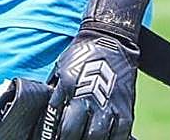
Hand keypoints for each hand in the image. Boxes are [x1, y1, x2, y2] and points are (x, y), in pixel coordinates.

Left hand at [37, 0, 147, 139]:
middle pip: (79, 135)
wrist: (108, 39)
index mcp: (69, 91)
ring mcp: (109, 106)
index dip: (56, 139)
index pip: (61, 127)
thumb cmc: (79, 56)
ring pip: (99, 137)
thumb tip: (44, 117)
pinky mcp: (125, 108)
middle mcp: (88, 100)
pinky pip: (121, 134)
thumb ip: (54, 95)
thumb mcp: (59, 72)